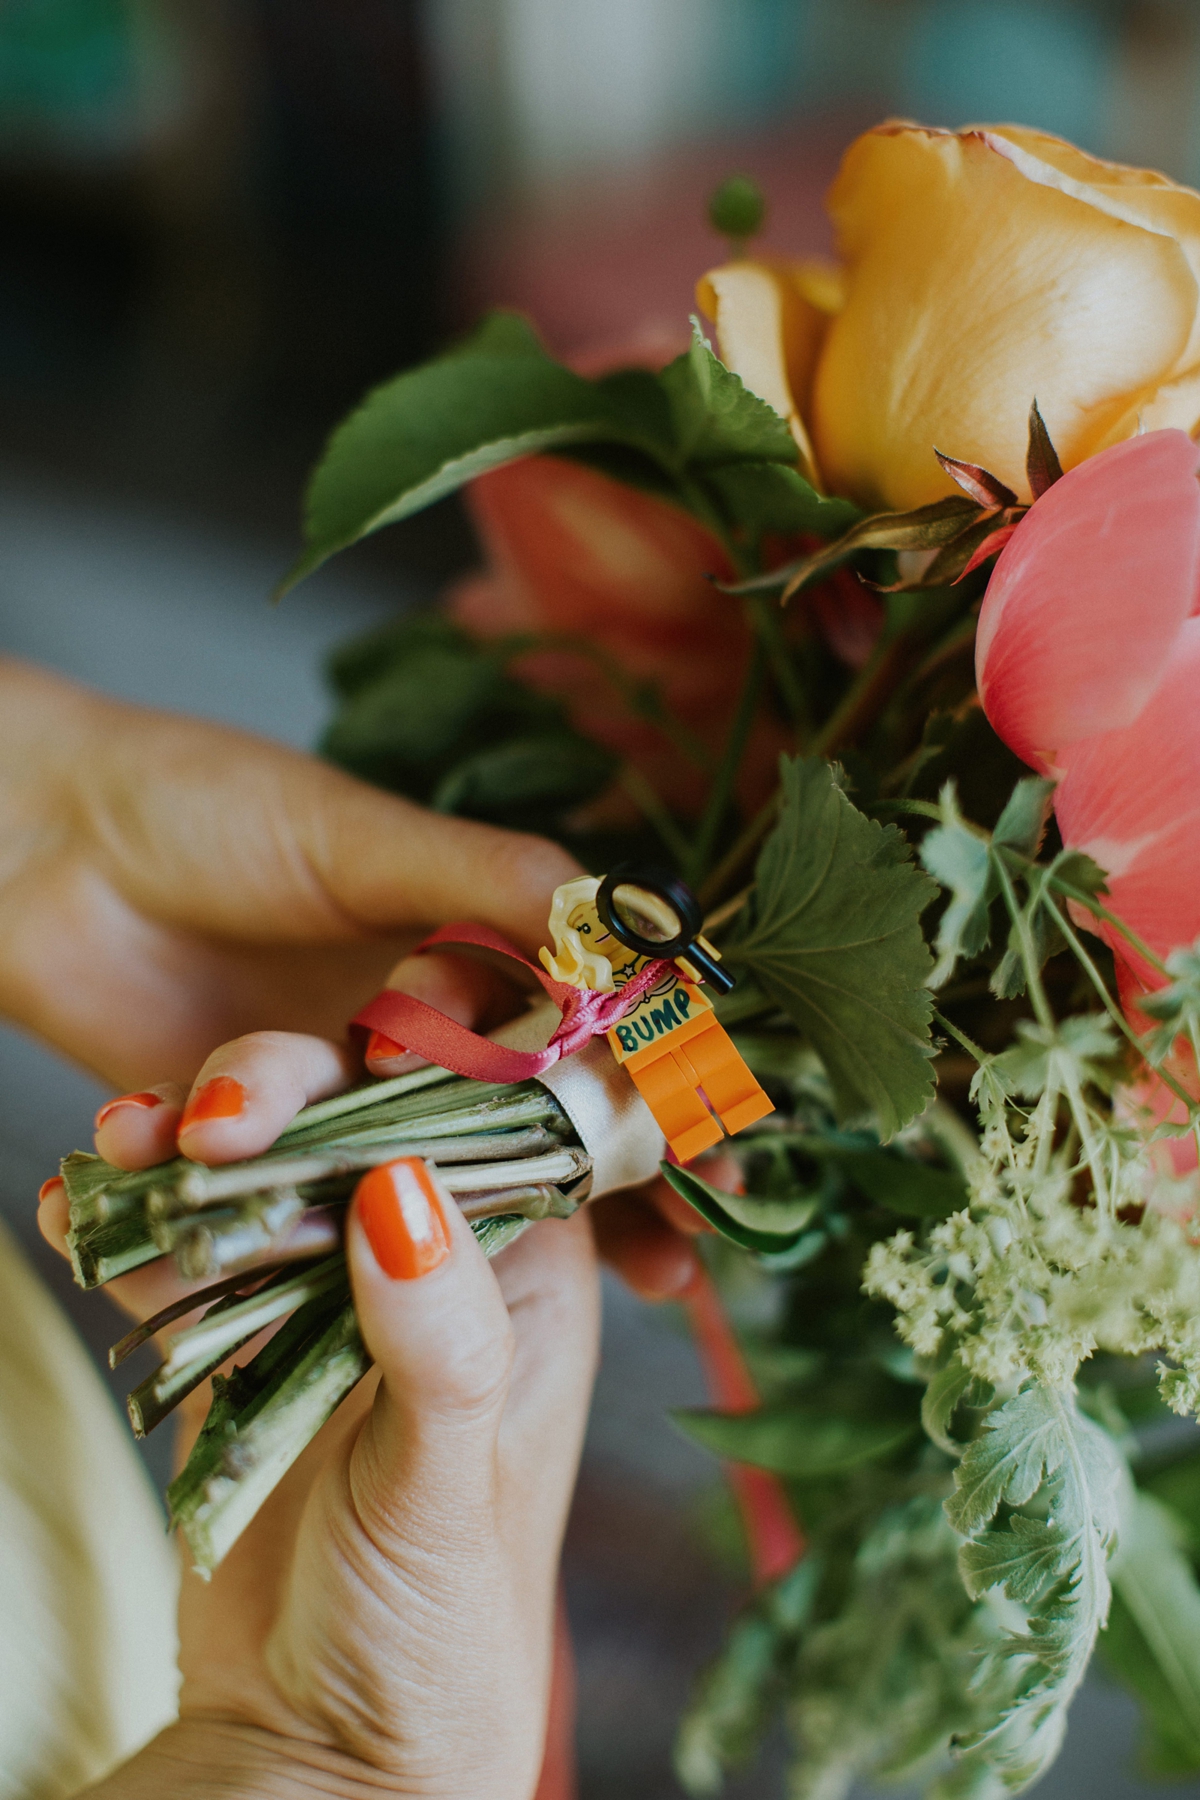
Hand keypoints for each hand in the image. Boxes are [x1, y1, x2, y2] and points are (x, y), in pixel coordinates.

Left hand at [6, 655, 697, 1292]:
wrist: (36, 839)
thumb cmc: (204, 805)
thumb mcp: (357, 834)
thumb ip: (486, 879)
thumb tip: (631, 918)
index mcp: (465, 940)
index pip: (588, 1036)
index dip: (654, 1104)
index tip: (720, 1169)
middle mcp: (415, 1025)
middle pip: (527, 1129)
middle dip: (594, 1195)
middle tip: (665, 1270)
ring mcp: (335, 1089)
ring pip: (406, 1164)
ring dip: (411, 1189)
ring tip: (324, 1167)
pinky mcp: (248, 1139)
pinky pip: (280, 1185)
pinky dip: (268, 1189)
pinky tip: (232, 1170)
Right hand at [48, 1031, 600, 1799]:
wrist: (316, 1751)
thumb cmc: (433, 1636)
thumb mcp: (446, 1487)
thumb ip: (437, 1344)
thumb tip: (401, 1188)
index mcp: (526, 1278)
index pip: (493, 1127)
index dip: (424, 1067)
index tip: (348, 1040)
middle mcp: (436, 1268)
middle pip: (358, 1130)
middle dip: (282, 1100)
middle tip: (208, 1113)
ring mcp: (330, 1300)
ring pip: (264, 1180)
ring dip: (192, 1150)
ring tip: (121, 1140)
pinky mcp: (242, 1343)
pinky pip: (185, 1259)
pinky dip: (130, 1228)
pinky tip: (78, 1208)